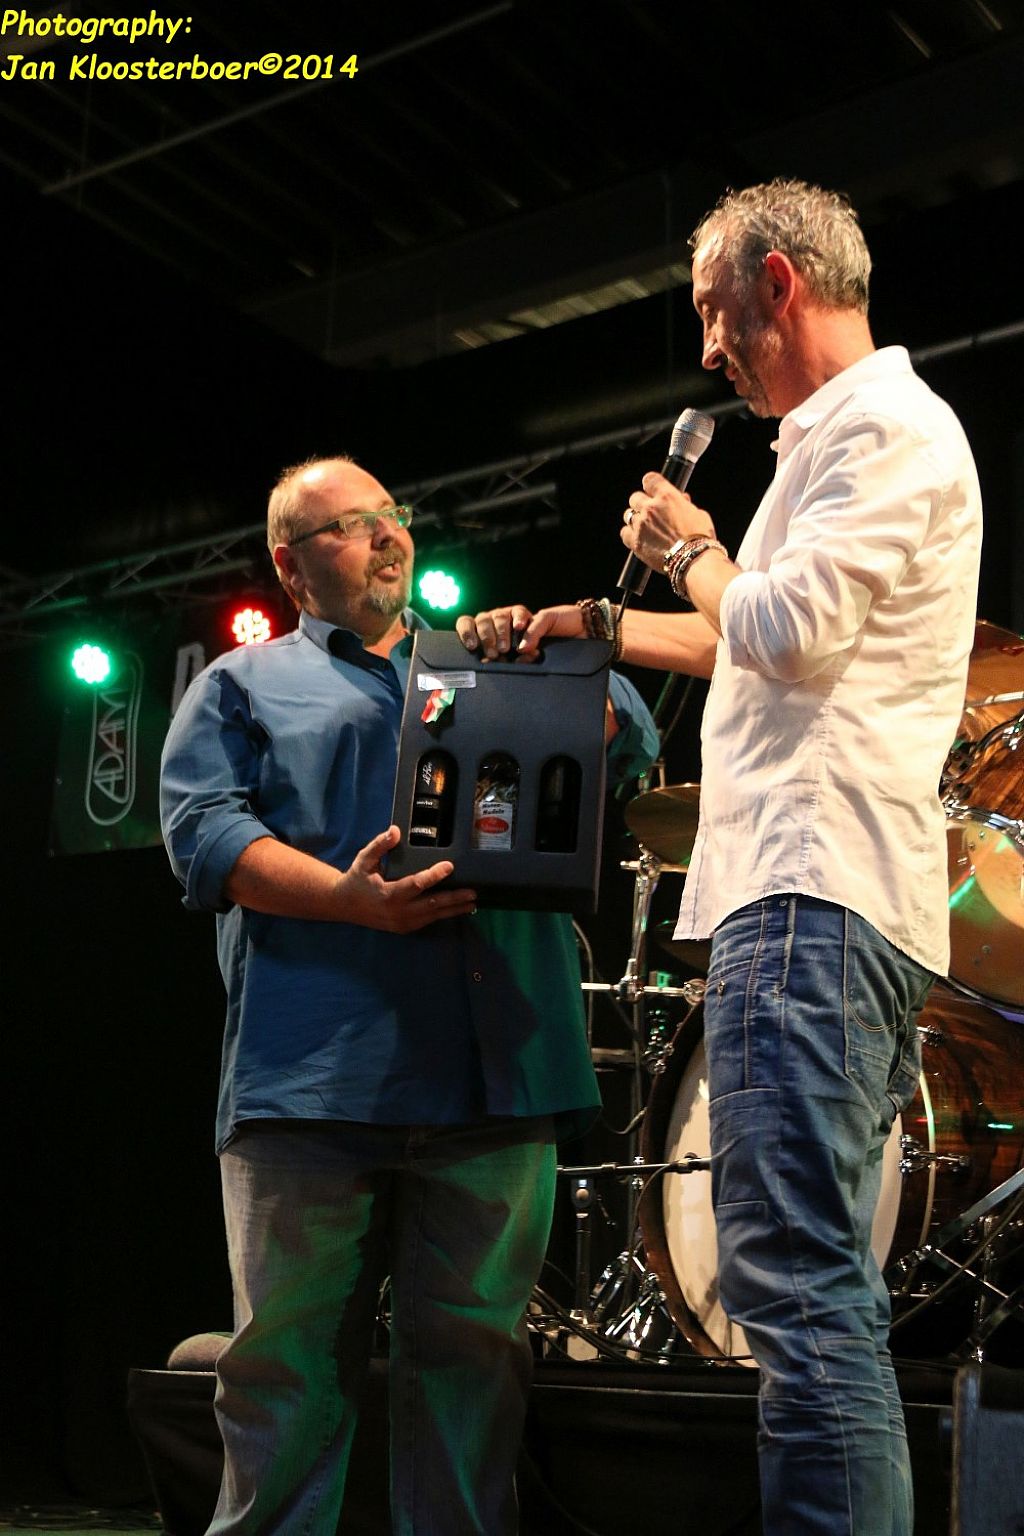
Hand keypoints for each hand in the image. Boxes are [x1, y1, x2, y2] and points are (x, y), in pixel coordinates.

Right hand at [337, 825, 476, 932]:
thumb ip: (380, 845)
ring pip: (433, 916)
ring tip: (472, 903)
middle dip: (454, 898)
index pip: (416, 884)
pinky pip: (427, 921)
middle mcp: (398, 911)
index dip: (434, 875)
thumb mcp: (365, 859)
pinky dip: (442, 915)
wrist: (344, 905)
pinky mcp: (404, 927)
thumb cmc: (356, 879)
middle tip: (473, 892)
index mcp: (389, 894)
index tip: (449, 866)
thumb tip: (394, 831)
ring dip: (453, 909)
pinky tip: (456, 909)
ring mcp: (402, 922)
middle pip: (432, 904)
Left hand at [456, 603, 586, 661]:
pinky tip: (521, 633)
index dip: (467, 632)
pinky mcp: (542, 616)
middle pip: (484, 619)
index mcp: (497, 635)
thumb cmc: (549, 656)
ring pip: (501, 615)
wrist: (580, 641)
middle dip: (486, 636)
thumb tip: (500, 667)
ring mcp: (522, 618)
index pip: (473, 625)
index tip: (471, 646)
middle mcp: (506, 623)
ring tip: (506, 647)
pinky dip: (524, 626)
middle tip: (493, 653)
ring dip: (501, 630)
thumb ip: (515, 664)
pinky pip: (529, 618)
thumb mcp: (528, 665)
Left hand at [621, 471, 716, 572]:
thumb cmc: (700, 537)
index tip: (652, 490)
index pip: (650, 480)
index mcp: (667, 496)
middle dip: (642, 503)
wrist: (694, 558)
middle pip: (635, 498)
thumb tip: (682, 499)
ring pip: (628, 515)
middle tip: (651, 512)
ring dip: (636, 519)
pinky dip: (630, 534)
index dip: (650, 485)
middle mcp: (650, 508)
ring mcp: (641, 525)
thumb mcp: (698, 514)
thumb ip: (685, 505)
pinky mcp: (636, 542)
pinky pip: (624, 533)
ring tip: (646, 527)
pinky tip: (639, 538)